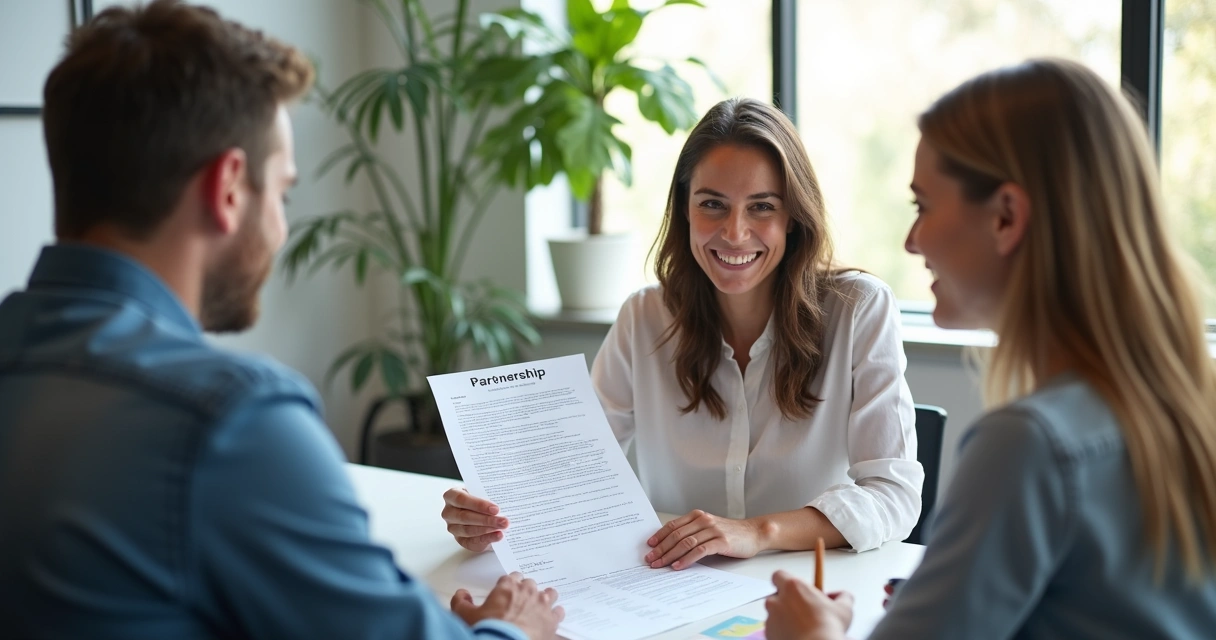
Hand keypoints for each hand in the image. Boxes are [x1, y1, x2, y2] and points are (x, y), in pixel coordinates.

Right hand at [441, 487, 506, 551]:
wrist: (480, 511)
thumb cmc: (480, 499)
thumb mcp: (482, 492)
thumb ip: (487, 495)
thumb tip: (503, 500)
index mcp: (451, 495)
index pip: (461, 499)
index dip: (478, 504)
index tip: (495, 509)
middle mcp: (449, 512)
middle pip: (465, 517)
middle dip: (486, 519)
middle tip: (503, 521)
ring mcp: (453, 527)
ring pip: (468, 530)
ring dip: (488, 529)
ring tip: (502, 527)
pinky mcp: (460, 540)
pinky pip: (473, 541)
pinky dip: (487, 538)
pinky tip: (498, 535)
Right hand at [451, 572, 564, 639]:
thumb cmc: (488, 630)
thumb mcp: (465, 615)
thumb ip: (461, 601)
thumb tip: (461, 593)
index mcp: (507, 587)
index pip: (512, 577)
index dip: (510, 584)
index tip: (507, 591)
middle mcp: (527, 591)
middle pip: (530, 583)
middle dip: (526, 590)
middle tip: (521, 601)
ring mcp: (542, 604)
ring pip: (549, 593)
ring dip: (544, 598)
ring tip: (539, 606)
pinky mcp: (552, 620)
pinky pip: (558, 611)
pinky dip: (555, 614)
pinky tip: (551, 618)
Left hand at [644, 509, 766, 569]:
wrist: (753, 533)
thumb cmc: (730, 533)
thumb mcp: (709, 527)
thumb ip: (693, 532)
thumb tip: (671, 545)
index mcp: (697, 516)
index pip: (673, 526)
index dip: (659, 536)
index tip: (649, 546)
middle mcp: (703, 521)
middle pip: (676, 535)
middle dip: (661, 549)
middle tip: (650, 559)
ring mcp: (712, 530)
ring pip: (685, 543)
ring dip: (670, 555)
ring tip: (660, 565)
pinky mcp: (721, 542)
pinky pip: (699, 551)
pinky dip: (686, 559)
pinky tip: (678, 566)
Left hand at [764, 571, 852, 639]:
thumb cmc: (827, 628)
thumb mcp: (843, 608)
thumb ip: (842, 597)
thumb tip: (842, 596)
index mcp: (793, 587)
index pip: (779, 575)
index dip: (785, 581)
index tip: (795, 589)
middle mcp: (777, 599)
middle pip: (776, 595)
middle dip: (785, 601)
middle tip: (801, 610)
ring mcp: (770, 617)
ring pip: (774, 613)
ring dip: (784, 617)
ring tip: (802, 627)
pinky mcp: (769, 632)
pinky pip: (773, 629)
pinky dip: (782, 631)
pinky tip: (796, 635)